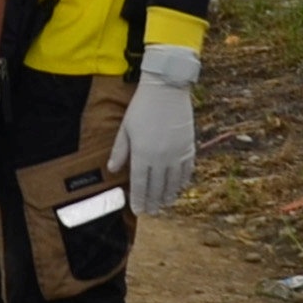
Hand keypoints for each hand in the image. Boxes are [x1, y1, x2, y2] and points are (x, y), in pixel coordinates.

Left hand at [110, 45, 199, 215]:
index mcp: (142, 154)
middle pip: (158, 187)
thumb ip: (119, 151)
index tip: (138, 210)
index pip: (141, 184)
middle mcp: (161, 158)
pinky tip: (180, 188)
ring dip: (169, 195)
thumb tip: (113, 170)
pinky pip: (187, 171)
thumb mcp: (125, 129)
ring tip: (165, 205)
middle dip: (154, 201)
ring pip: (174, 182)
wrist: (166, 90)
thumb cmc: (141, 108)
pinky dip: (183, 182)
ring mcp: (177, 154)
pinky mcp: (189, 147)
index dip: (139, 199)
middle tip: (152, 212)